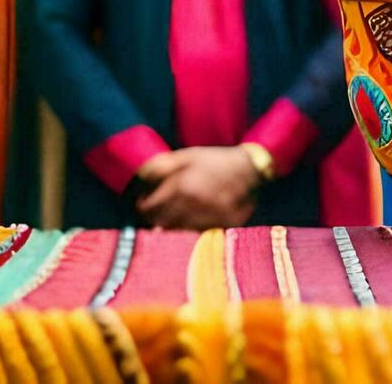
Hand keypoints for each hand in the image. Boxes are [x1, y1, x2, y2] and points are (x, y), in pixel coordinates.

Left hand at [135, 146, 260, 229]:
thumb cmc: (216, 161)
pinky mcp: (222, 226)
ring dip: (173, 227)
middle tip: (158, 215)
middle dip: (156, 220)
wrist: (251, 168)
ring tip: (177, 218)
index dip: (142, 207)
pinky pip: (199, 236)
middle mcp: (193, 204)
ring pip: (178, 233)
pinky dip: (193, 231)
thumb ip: (162, 166)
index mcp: (181, 186)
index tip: (143, 206)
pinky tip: (195, 221)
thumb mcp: (189, 155)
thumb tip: (141, 178)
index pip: (149, 208)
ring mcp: (209, 216)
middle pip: (161, 224)